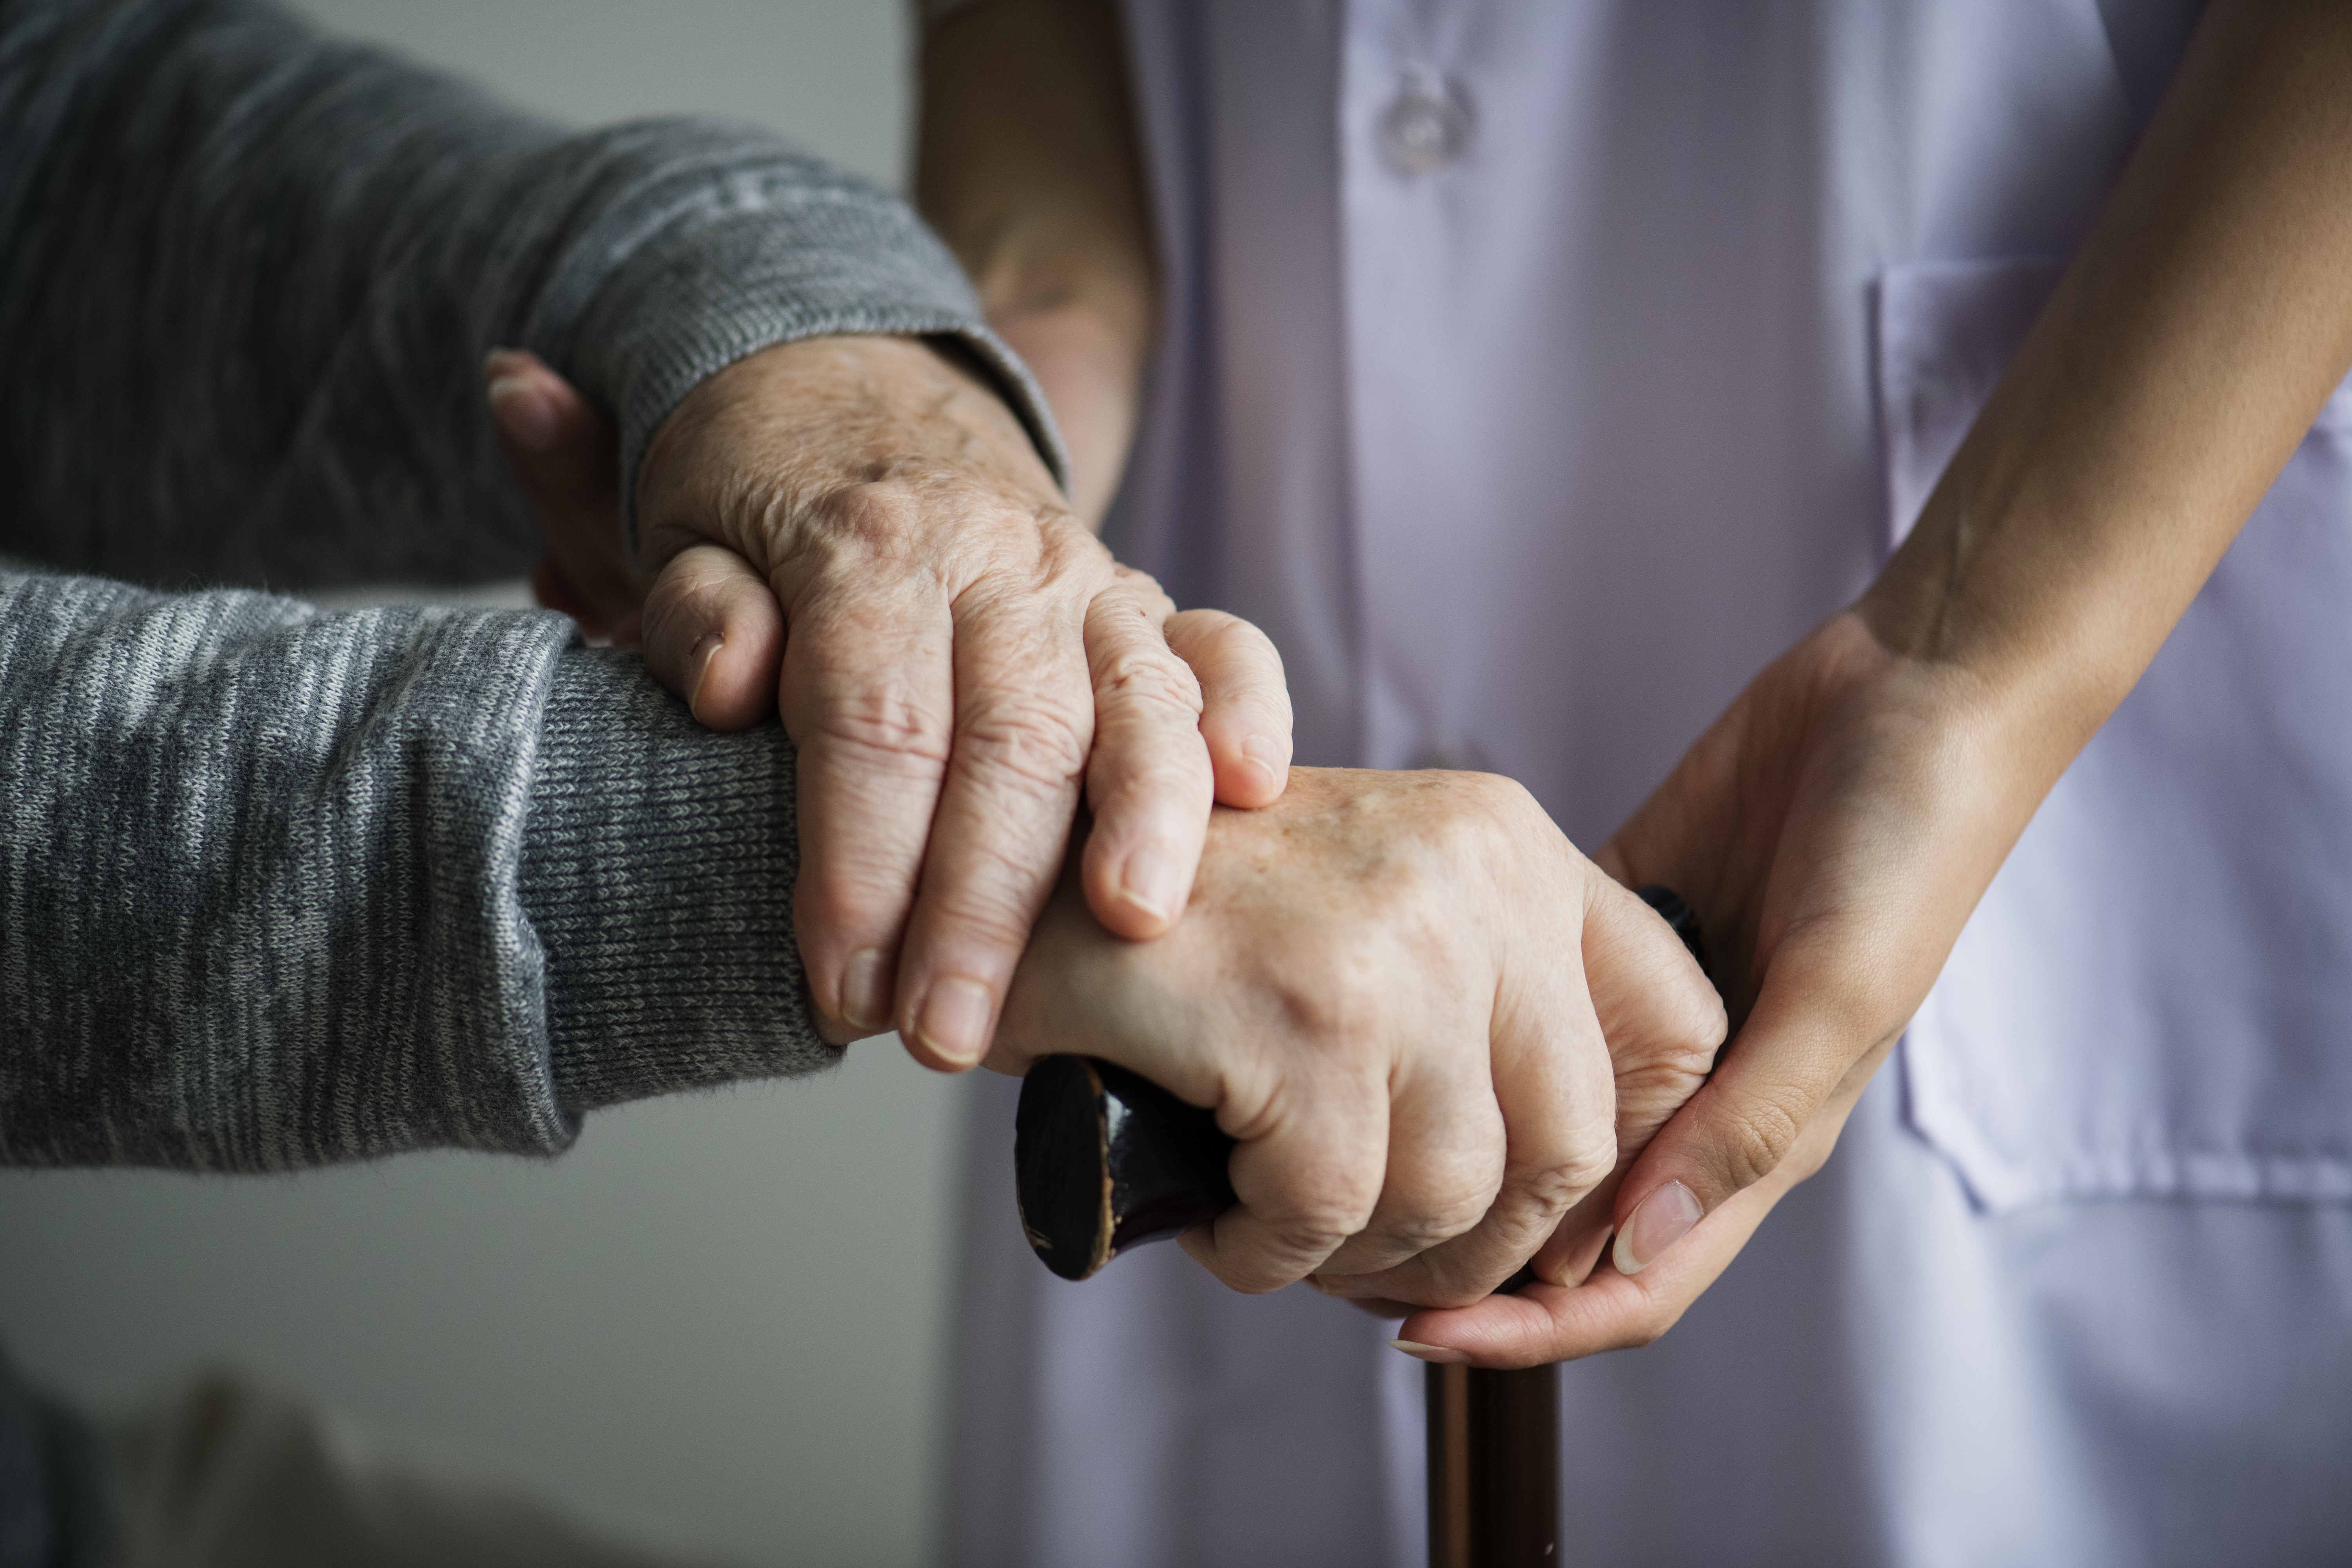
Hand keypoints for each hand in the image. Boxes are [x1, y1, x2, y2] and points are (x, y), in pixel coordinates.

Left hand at [485, 338, 1292, 1061]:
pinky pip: (1224, 646)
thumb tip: (732, 684)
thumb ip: (696, 612)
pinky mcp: (1148, 605)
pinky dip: (1247, 710)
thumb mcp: (683, 534)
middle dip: (984, 898)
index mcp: (871, 546)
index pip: (875, 723)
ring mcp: (1088, 580)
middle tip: (948, 1034)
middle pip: (1010, 735)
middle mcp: (997, 558)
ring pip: (1134, 698)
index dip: (860, 865)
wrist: (855, 396)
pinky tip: (1253, 790)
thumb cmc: (763, 502)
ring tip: (1132, 926)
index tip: (843, 989)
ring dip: (1141, 818)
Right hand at [991, 766, 1725, 1298]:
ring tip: (1283, 1227)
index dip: (1624, 1155)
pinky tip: (1225, 1223)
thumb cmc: (1193, 916)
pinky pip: (1326, 1213)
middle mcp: (1473, 874)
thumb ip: (1493, 998)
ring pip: (1451, 1196)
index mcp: (1508, 840)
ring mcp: (1392, 943)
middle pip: (1570, 1146)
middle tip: (1378, 1254)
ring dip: (1361, 1255)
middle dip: (1478, 1243)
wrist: (1008, 864)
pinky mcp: (1298, 1017)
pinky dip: (1271, 1254)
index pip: (1675, 1029)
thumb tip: (1593, 1189)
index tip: (1534, 1211)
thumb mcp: (1378, 909)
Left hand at [1384, 612, 2051, 1365]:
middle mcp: (1698, 1092)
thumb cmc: (1907, 844)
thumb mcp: (1841, 988)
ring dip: (1459, 1153)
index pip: (1634, 1277)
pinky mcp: (1620, 925)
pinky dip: (1468, 1029)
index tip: (1416, 1336)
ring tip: (1348, 1156)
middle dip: (1469, 1260)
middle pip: (1568, 1222)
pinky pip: (1528, 1000)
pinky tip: (1394, 1028)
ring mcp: (1652, 1012)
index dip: (1533, 1327)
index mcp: (1760, 1133)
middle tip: (1345, 1257)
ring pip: (1538, 1123)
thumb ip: (1750, 1118)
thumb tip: (1636, 1242)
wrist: (1916, 691)